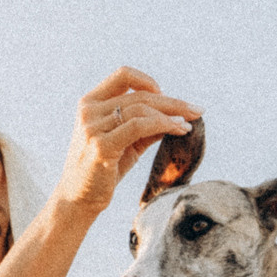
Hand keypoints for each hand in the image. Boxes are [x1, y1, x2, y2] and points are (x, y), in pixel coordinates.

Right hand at [56, 67, 199, 213]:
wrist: (79, 200)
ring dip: (172, 115)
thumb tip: (179, 116)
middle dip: (173, 102)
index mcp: (90, 103)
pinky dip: (163, 125)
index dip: (148, 81)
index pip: (123, 75)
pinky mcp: (101, 146)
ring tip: (188, 125)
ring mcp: (92, 128)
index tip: (165, 95)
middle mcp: (89, 111)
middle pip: (139, 95)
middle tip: (197, 111)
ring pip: (141, 109)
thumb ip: (146, 126)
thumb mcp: (126, 143)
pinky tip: (179, 130)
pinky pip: (138, 127)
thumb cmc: (103, 171)